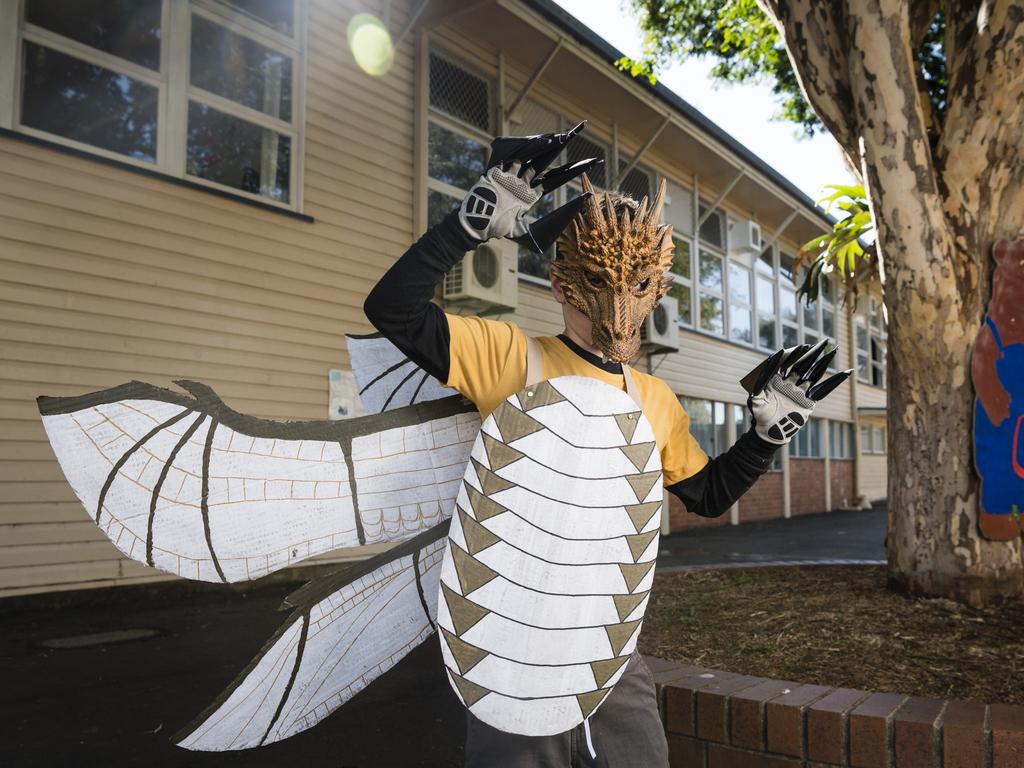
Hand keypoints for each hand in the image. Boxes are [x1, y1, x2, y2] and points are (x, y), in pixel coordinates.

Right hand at [458, 121, 602, 253]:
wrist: (477, 227)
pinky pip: (515, 155)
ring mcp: (511, 175)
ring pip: (533, 155)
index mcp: (530, 195)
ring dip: (548, 145)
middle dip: (561, 147)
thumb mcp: (529, 232)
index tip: (592, 162)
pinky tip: (544, 141)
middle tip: (578, 132)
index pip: (556, 178)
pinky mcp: (499, 170)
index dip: (573, 170)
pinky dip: (529, 148)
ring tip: (564, 137)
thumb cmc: (500, 230)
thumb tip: (575, 215)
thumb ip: (552, 226)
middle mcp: (523, 182)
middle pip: (546, 161)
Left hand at [743, 340, 852, 444]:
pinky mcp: (809, 402)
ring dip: (824, 363)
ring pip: (814, 374)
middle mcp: (790, 382)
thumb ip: (759, 386)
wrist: (770, 430)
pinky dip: (834, 382)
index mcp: (777, 378)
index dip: (794, 355)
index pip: (786, 363)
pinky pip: (823, 390)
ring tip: (834, 351)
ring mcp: (800, 391)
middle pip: (803, 364)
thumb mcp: (756, 400)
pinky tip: (846, 373)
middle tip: (824, 341)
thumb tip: (762, 374)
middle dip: (813, 353)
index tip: (802, 347)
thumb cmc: (760, 415)